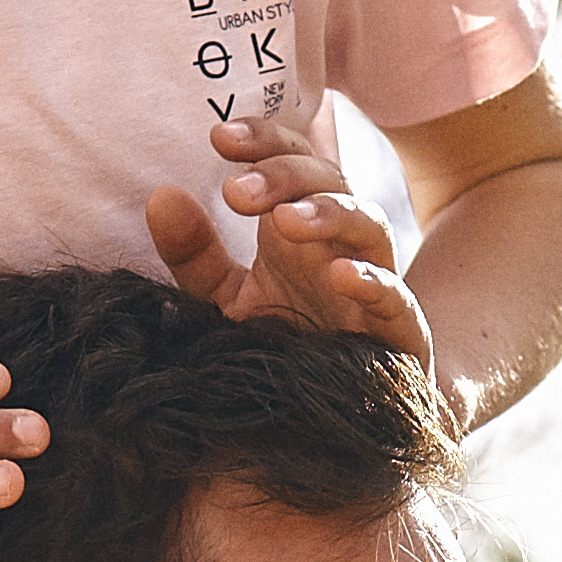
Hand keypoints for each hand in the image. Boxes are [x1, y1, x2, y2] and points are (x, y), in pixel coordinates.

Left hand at [144, 115, 436, 367]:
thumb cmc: (288, 348)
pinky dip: (375, 283)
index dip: (263, 140)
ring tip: (286, 220)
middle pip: (329, 180)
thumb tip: (161, 197)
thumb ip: (196, 257)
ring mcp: (375, 284)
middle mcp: (342, 245)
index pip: (291, 160)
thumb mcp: (231, 301)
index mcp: (304, 229)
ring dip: (330, 213)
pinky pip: (398, 299)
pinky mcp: (400, 334)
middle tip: (235, 193)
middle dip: (284, 175)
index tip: (218, 139)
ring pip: (370, 225)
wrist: (336, 422)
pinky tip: (343, 275)